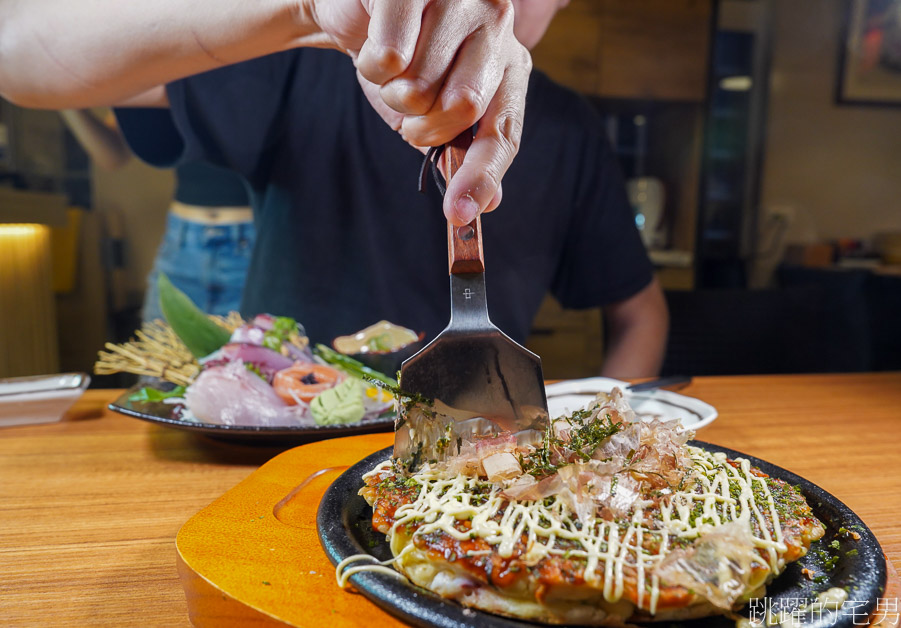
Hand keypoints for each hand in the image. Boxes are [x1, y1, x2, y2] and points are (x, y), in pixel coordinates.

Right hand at [310, 0, 530, 224]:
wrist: (360, 13)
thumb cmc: (405, 65)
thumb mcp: (435, 116)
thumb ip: (463, 155)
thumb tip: (489, 203)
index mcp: (509, 64)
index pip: (503, 130)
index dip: (481, 175)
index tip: (459, 215)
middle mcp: (496, 24)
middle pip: (463, 107)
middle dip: (422, 124)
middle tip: (410, 108)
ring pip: (418, 84)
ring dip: (390, 90)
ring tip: (392, 67)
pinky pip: (389, 55)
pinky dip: (370, 65)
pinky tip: (375, 42)